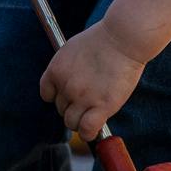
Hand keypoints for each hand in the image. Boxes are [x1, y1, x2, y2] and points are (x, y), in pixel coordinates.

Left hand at [39, 22, 149, 137]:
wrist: (123, 38)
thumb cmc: (104, 40)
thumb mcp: (74, 49)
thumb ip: (67, 68)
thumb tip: (68, 85)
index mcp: (56, 70)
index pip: (47, 94)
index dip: (59, 96)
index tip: (69, 95)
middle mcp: (65, 86)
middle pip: (61, 109)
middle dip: (73, 106)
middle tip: (88, 99)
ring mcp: (83, 98)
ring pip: (71, 122)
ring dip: (80, 120)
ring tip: (92, 113)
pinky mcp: (101, 107)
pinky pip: (87, 130)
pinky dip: (89, 132)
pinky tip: (94, 129)